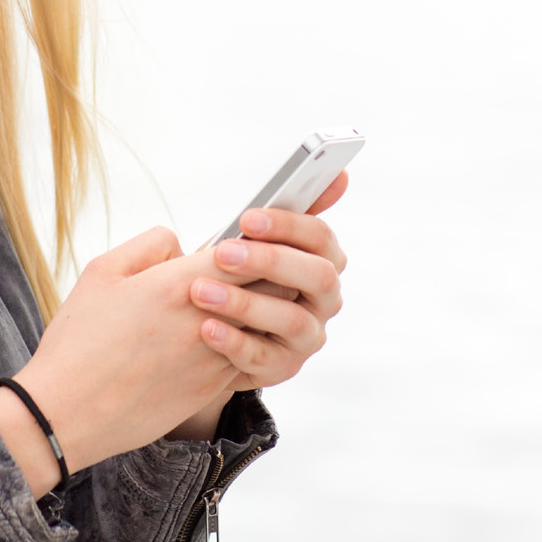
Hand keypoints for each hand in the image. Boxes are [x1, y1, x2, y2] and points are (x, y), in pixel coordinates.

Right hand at [0, 227, 244, 487]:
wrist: (66, 415)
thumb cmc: (79, 340)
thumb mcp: (103, 270)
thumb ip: (152, 246)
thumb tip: (183, 247)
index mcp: (181, 283)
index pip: (252, 252)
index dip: (257, 242)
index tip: (246, 239)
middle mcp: (208, 320)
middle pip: (273, 288)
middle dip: (270, 273)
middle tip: (254, 268)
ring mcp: (214, 360)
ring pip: (266, 327)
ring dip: (259, 312)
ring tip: (236, 304)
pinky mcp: (210, 390)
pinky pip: (246, 359)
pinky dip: (242, 345)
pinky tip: (217, 340)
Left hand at [187, 173, 347, 391]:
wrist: (210, 325)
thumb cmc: (236, 270)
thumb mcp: (254, 238)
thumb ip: (288, 206)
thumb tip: (340, 175)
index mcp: (322, 259)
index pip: (320, 238)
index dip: (287, 226)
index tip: (246, 218)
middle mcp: (325, 298)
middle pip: (317, 276)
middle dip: (270, 261)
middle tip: (223, 254)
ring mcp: (307, 336)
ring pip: (293, 320)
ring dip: (246, 304)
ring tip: (200, 292)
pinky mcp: (283, 367)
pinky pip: (264, 357)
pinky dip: (234, 342)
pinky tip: (205, 328)